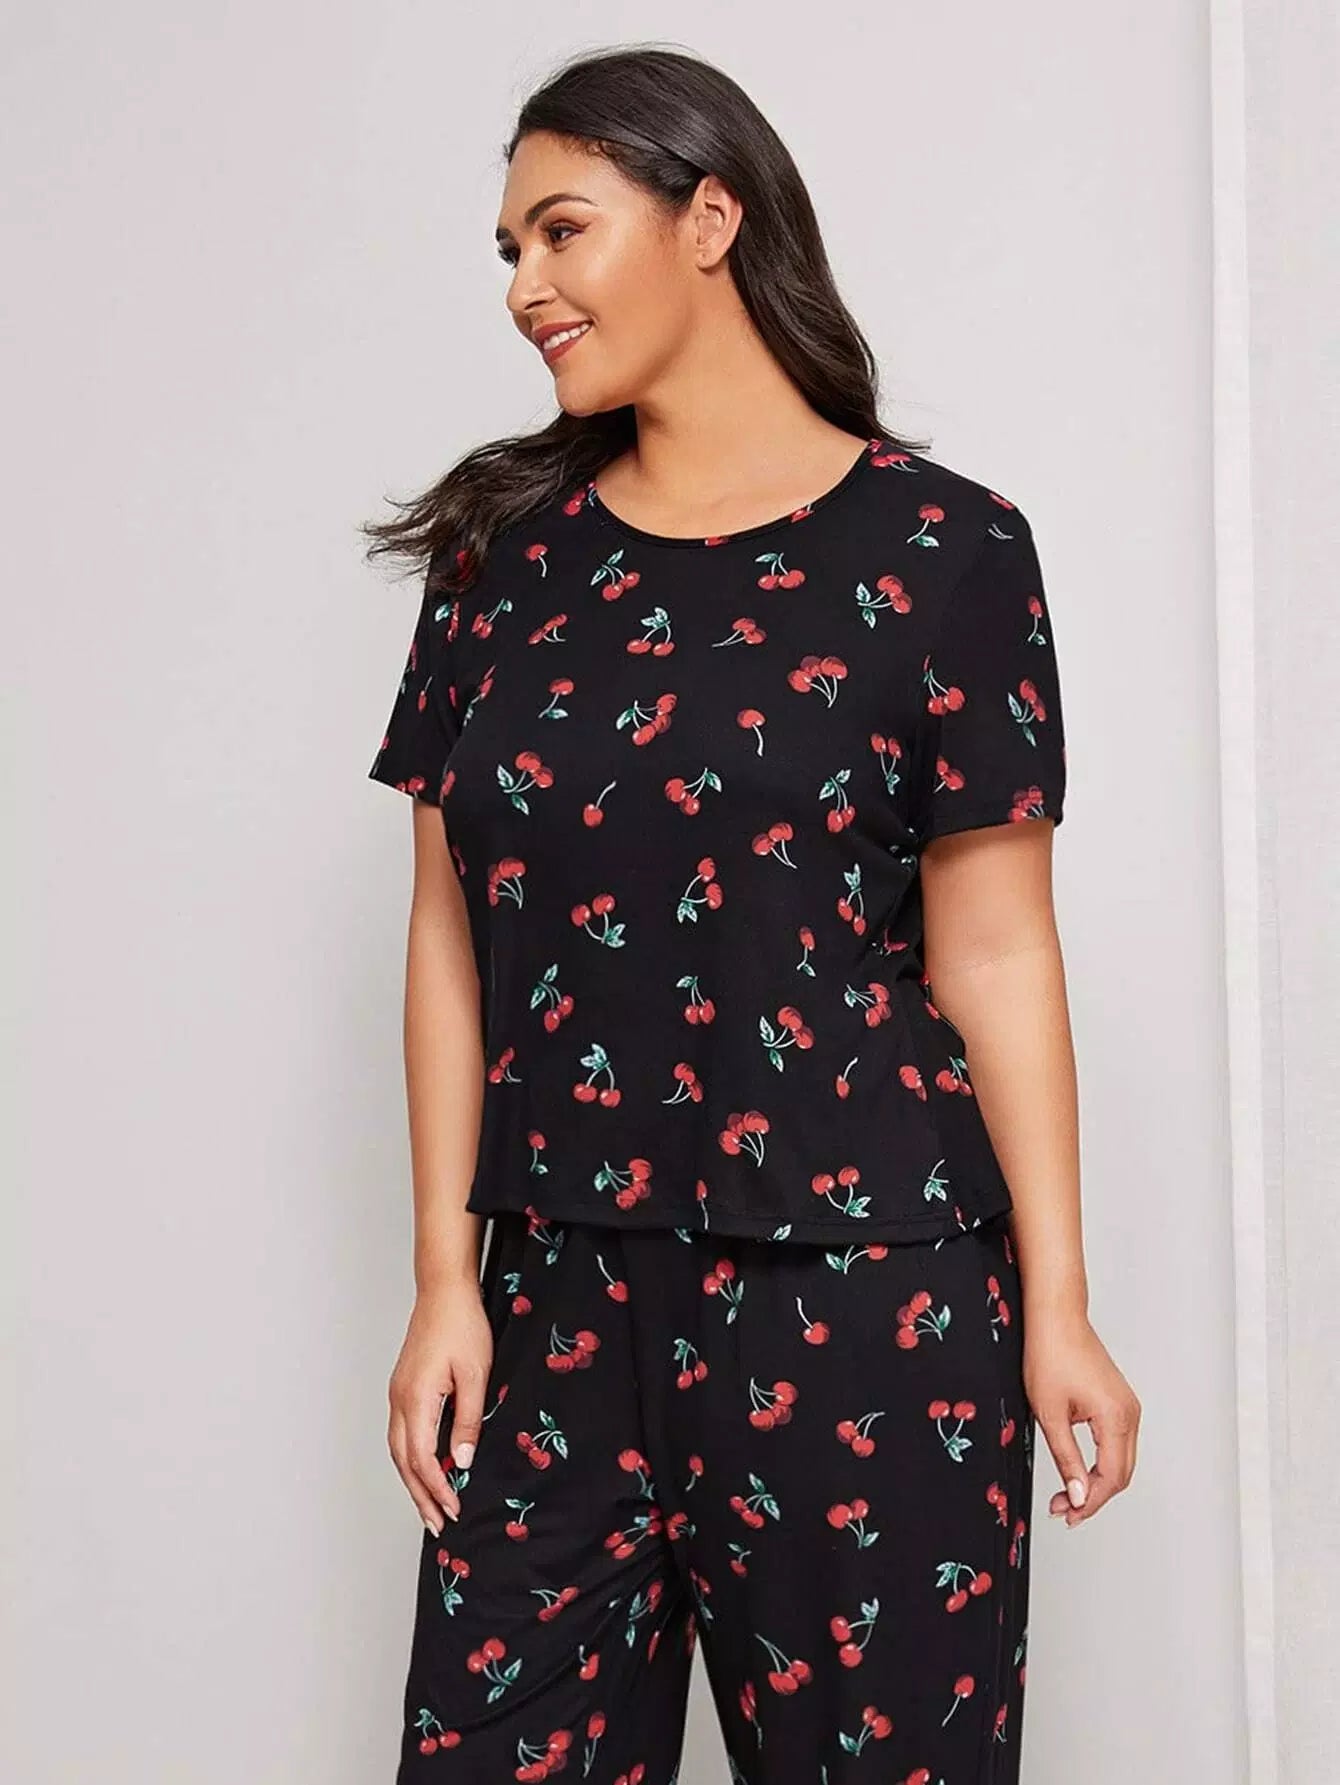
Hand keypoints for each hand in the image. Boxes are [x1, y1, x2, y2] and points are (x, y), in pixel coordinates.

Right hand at [388, 1279, 493, 1535]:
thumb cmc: (462, 1326)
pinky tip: (425, 1467)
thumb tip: (463, 1461)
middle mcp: (399, 1400)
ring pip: (398, 1450)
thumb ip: (468, 1420)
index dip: (438, 1489)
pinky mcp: (403, 1387)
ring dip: (413, 1481)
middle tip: (437, 1525)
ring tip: (429, 1506)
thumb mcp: (476, 1374)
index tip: (455, 1509)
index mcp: (416, 1399)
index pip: (423, 1459)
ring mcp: (397, 1393)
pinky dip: (411, 1458)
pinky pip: (401, 1433)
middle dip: (420, 1496)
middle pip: (404, 1461)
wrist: (444, 1291)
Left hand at [1023, 1309, 1140, 1526]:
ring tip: (1068, 1495)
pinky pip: (1119, 1443)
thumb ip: (1066, 1458)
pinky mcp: (1119, 1401)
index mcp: (1116, 1417)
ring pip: (1122, 1460)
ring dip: (1099, 1481)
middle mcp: (1130, 1413)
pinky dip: (1102, 1462)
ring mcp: (1128, 1406)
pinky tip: (1081, 1470)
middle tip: (1064, 1510)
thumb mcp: (1050, 1413)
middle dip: (1094, 1497)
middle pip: (1122, 1473)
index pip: (1111, 1477)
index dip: (1089, 1503)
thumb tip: (1077, 1495)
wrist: (1055, 1317)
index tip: (1066, 1514)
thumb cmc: (1050, 1354)